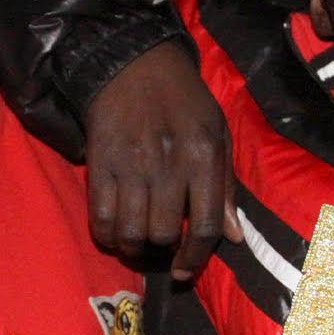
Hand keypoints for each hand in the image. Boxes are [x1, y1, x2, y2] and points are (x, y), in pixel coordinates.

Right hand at [84, 41, 242, 279]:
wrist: (134, 64)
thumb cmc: (185, 101)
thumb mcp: (218, 133)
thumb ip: (227, 186)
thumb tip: (234, 237)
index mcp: (203, 156)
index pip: (204, 226)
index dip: (195, 258)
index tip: (184, 270)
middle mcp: (167, 163)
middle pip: (164, 234)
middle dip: (163, 251)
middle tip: (160, 247)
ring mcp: (130, 165)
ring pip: (131, 233)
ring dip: (134, 249)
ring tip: (138, 245)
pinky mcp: (99, 164)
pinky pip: (99, 218)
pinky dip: (107, 236)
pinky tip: (115, 232)